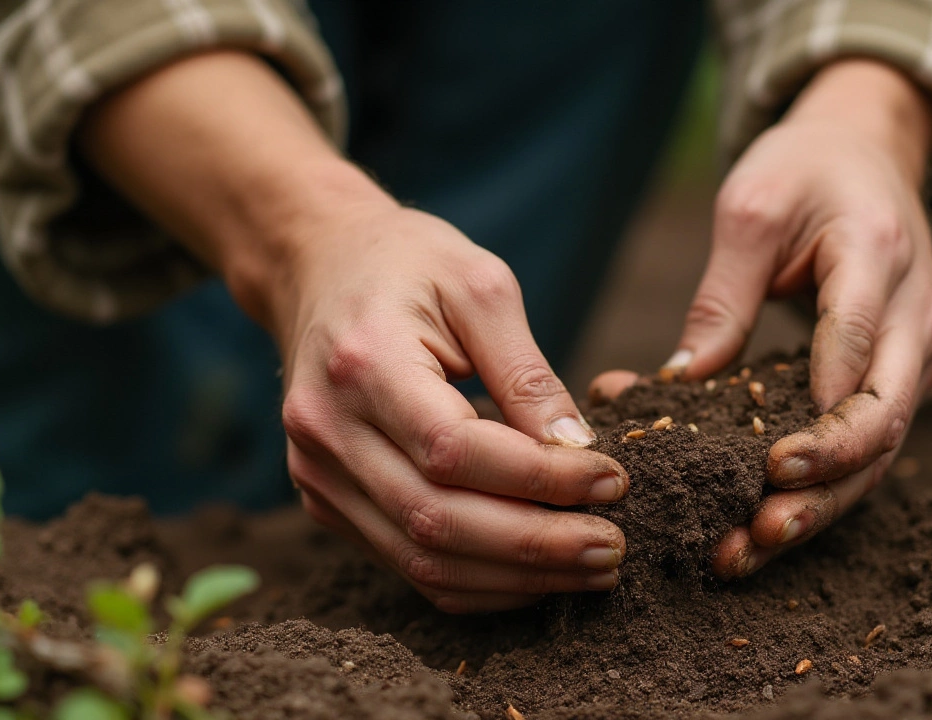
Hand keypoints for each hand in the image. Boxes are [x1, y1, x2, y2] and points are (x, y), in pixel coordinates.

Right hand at [79, 51, 626, 612]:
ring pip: (422, 558)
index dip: (540, 478)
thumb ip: (527, 372)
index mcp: (363, 362)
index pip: (455, 449)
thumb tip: (579, 452)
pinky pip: (407, 562)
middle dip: (537, 545)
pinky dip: (477, 580)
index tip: (612, 480)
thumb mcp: (480, 286)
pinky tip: (535, 573)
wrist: (321, 267)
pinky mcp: (328, 500)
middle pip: (437, 520)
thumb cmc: (409, 264)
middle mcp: (328, 429)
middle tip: (612, 547)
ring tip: (588, 568)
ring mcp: (319, 473)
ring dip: (514, 577)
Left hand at [593, 60, 931, 577]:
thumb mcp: (749, 207)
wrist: (868, 152)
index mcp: (879, 256)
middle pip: (884, 421)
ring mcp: (917, 351)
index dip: (826, 421)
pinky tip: (760, 526)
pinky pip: (866, 442)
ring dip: (818, 507)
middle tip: (758, 532)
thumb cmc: (803, 170)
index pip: (859, 354)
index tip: (774, 466)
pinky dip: (818, 487)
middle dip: (824, 485)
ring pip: (880, 450)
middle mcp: (916, 315)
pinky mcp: (900, 375)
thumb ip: (721, 297)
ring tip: (747, 552)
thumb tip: (678, 384)